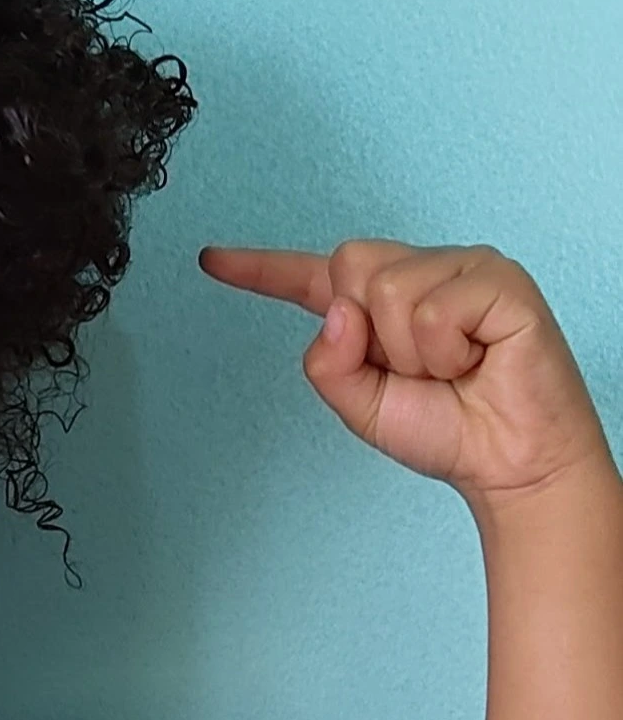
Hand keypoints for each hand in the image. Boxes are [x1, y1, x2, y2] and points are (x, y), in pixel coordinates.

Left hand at [198, 240, 611, 503]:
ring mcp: (461, 269)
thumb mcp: (358, 404)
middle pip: (347, 264)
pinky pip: (434, 309)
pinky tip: (476, 360)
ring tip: (450, 368)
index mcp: (374, 305)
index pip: (309, 277)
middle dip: (366, 333)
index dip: (258, 268)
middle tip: (414, 369)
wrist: (506, 460)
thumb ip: (327, 362)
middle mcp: (417, 272)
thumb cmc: (444, 428)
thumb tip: (338, 312)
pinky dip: (444, 351)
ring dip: (410, 352)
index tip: (211, 260)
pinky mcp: (499, 280)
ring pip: (387, 290)